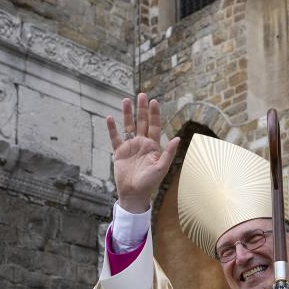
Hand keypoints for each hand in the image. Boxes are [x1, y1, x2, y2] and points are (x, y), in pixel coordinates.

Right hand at [105, 93, 179, 213]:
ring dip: (127, 114)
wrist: (134, 194)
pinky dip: (112, 128)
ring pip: (128, 126)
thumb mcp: (161, 168)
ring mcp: (130, 147)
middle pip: (142, 122)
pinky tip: (110, 118)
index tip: (154, 101)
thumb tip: (178, 138)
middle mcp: (142, 144)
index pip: (154, 126)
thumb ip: (168, 153)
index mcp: (153, 146)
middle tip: (142, 95)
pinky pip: (115, 137)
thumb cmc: (149, 183)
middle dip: (142, 109)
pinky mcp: (119, 152)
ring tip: (126, 100)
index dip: (154, 114)